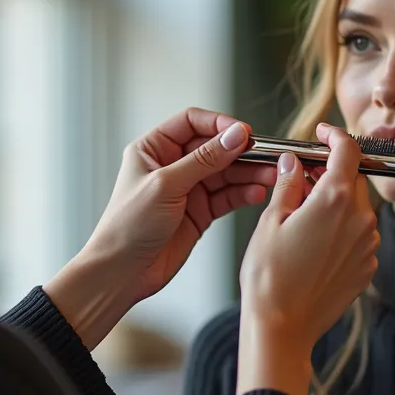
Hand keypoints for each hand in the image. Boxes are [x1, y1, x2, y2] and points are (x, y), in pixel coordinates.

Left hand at [45, 107, 276, 347]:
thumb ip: (204, 160)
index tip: (244, 132)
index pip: (192, 122)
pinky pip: (227, 197)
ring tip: (271, 175)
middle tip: (268, 155)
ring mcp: (187, 189)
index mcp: (153, 149)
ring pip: (226, 173)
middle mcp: (171, 165)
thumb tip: (234, 136)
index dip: (219, 124)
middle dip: (241, 151)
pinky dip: (243, 194)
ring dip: (249, 173)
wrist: (122, 272)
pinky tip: (258, 192)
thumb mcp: (166, 185)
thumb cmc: (128, 225)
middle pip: (214, 147)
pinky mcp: (199, 212)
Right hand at [235, 123, 378, 394]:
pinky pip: (358, 236)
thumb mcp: (270, 221)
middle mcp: (361, 219)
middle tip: (301, 178)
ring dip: (336, 203)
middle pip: (354, 179)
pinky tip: (313, 243)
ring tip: (302, 215)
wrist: (283, 328)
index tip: (322, 133)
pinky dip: (341, 229)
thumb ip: (288, 184)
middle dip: (331, 172)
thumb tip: (294, 163)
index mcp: (335, 199)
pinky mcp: (367, 267)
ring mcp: (368, 245)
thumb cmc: (269, 276)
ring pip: (357, 208)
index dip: (335, 135)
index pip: (348, 149)